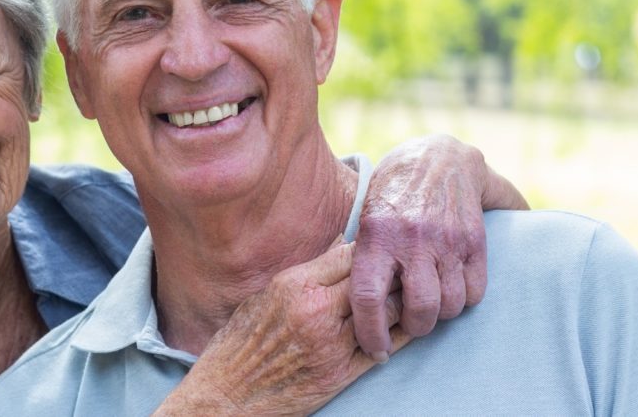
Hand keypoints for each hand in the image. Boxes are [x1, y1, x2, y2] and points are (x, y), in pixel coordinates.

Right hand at [155, 239, 409, 415]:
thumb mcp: (266, 294)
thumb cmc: (241, 342)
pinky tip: (404, 328)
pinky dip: (398, 336)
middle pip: (373, 281)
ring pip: (386, 313)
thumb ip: (306, 272)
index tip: (380, 247)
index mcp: (295, 285)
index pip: (349, 254)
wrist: (228, 392)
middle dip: (391, 273)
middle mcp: (316, 311)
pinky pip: (384, 348)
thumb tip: (339, 246)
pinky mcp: (341, 374)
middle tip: (404, 267)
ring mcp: (331, 344)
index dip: (370, 249)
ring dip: (400, 303)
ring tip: (409, 295)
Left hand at [350, 133, 526, 359]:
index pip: (368, 296)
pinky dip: (464, 299)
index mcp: (376, 235)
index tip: (374, 350)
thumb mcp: (364, 218)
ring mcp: (448, 240)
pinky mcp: (475, 240)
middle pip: (419, 310)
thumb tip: (339, 308)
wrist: (438, 157)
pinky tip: (450, 286)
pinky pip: (475, 292)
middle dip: (414, 328)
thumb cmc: (391, 194)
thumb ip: (360, 258)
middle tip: (407, 324)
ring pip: (450, 306)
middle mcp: (413, 238)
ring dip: (440, 315)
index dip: (369, 332)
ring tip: (428, 303)